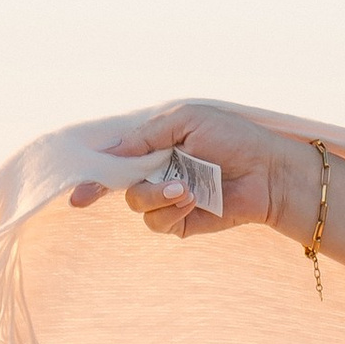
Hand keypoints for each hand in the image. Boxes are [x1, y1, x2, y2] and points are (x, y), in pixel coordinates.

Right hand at [67, 101, 319, 242]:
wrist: (269, 171)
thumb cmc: (234, 139)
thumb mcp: (186, 121)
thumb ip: (147, 134)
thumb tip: (111, 149)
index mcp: (156, 147)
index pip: (116, 160)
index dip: (93, 172)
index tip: (75, 190)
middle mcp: (158, 174)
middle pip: (118, 185)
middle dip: (108, 188)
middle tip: (98, 191)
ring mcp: (169, 200)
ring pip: (137, 205)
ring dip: (155, 196)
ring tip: (186, 188)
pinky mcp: (183, 223)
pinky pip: (158, 223)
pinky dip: (170, 210)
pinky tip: (192, 198)